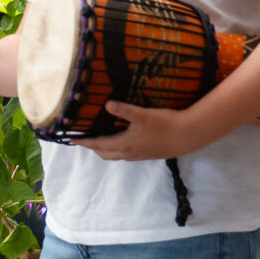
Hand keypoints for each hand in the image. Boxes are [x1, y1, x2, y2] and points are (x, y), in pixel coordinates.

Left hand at [77, 100, 217, 161]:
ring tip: (99, 140)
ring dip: (104, 149)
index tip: (71, 139)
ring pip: (115, 155)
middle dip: (92, 147)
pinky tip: (122, 141)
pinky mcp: (148, 154)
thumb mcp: (143, 114)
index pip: (97, 144)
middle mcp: (129, 153)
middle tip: (83, 139)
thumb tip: (107, 103)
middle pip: (104, 153)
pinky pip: (126, 154)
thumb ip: (124, 110)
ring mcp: (139, 155)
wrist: (188, 136)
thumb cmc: (165, 124)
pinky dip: (117, 149)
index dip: (84, 141)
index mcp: (124, 144)